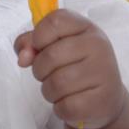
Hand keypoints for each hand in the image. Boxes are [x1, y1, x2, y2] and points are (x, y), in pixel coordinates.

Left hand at [13, 9, 128, 128]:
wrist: (105, 100)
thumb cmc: (75, 68)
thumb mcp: (55, 46)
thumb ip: (32, 42)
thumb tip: (23, 56)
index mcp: (86, 28)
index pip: (55, 21)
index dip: (38, 36)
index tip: (39, 47)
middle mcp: (98, 46)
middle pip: (50, 55)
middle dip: (40, 69)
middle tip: (50, 73)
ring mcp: (103, 73)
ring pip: (56, 83)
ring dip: (49, 90)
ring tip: (61, 89)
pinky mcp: (101, 101)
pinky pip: (64, 105)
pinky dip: (60, 107)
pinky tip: (71, 102)